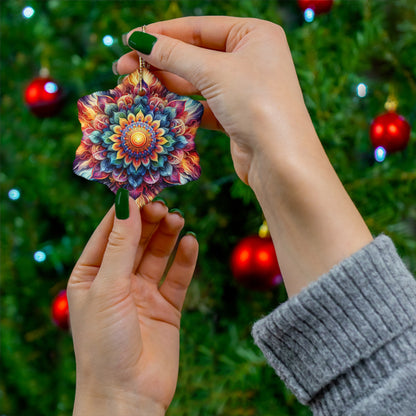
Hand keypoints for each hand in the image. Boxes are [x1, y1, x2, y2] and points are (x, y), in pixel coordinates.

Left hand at [67, 199, 197, 414]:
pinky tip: (191, 243)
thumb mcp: (108, 287)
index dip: (125, 211)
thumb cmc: (104, 344)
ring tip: (178, 219)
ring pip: (158, 254)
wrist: (128, 396)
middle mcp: (117, 281)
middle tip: (164, 205)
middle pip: (136, 240)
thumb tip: (126, 202)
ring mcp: (143, 293)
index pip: (108, 233)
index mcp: (91, 275)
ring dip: (168, 235)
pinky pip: (177, 276)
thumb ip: (121, 244)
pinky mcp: (167, 307)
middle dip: (149, 221)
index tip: (141, 188)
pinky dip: (185, 259)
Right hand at [116, 16, 371, 295]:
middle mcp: (250, 58)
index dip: (161, 34)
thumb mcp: (214, 72)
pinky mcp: (235, 115)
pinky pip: (202, 104)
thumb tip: (139, 40)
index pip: (198, 27)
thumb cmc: (256, 104)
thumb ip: (174, 55)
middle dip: (159, 61)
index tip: (129, 41)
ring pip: (196, 81)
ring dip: (166, 83)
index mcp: (253, 34)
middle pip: (195, 53)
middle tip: (123, 68)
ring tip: (134, 86)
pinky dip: (181, 105)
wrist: (280, 161)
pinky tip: (158, 105)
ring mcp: (243, 88)